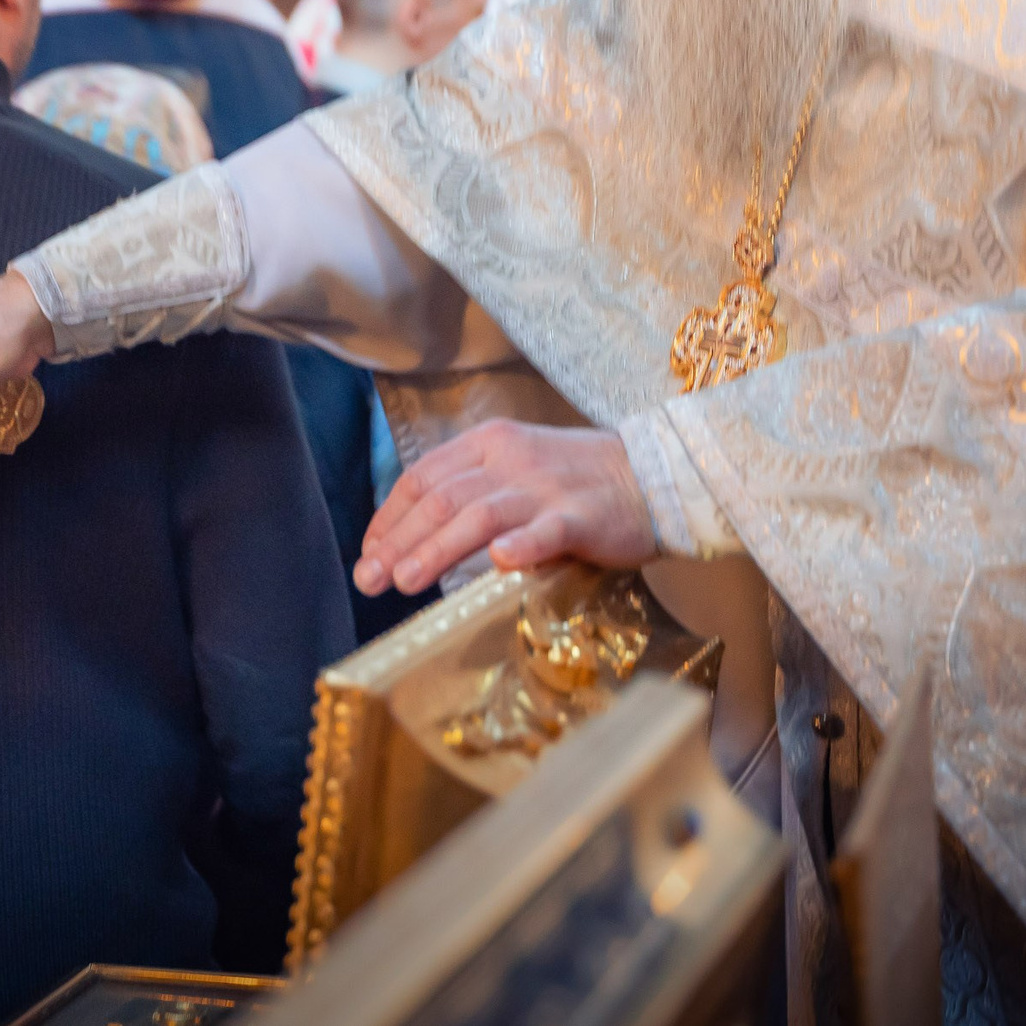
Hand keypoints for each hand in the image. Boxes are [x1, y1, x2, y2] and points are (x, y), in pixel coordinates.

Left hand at [356, 421, 656, 595]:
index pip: (423, 478)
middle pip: (442, 499)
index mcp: (488, 444)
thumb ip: (474, 493)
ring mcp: (545, 488)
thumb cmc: (578, 482)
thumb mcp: (516, 471)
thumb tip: (416, 537)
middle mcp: (510, 460)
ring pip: (479, 515)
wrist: (656, 475)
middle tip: (369, 579)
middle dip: (399, 541)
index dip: (390, 518)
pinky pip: (546, 531)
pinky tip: (499, 563)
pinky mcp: (581, 517)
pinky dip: (521, 546)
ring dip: (436, 549)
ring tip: (404, 581)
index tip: (369, 554)